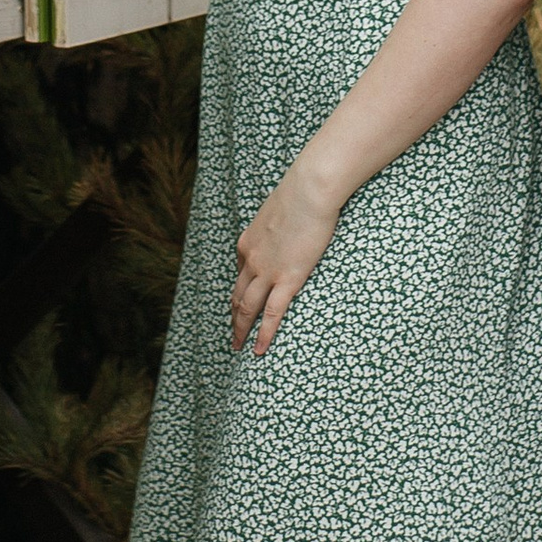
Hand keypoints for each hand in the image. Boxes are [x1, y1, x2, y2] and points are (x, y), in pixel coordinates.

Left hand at [230, 160, 343, 357]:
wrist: (308, 191)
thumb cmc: (301, 194)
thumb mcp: (279, 212)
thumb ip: (278, 227)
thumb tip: (287, 229)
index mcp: (248, 243)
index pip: (240, 273)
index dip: (239, 292)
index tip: (240, 304)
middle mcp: (251, 260)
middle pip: (237, 295)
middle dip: (234, 317)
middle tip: (233, 335)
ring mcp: (267, 271)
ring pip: (247, 308)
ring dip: (241, 329)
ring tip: (239, 347)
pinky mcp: (287, 278)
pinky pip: (272, 313)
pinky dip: (264, 334)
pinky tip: (259, 350)